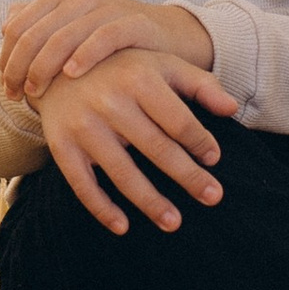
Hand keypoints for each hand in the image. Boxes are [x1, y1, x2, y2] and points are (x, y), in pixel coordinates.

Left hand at [1, 0, 212, 102]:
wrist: (166, 38)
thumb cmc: (110, 40)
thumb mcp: (72, 28)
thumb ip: (39, 24)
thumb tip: (5, 25)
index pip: (19, 26)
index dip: (7, 58)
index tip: (6, 88)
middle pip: (35, 34)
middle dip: (19, 68)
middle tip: (16, 97)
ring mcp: (108, 7)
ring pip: (62, 37)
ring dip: (43, 69)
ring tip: (36, 93)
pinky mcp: (134, 23)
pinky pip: (104, 37)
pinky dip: (84, 55)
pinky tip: (72, 75)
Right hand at [39, 50, 238, 235]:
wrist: (55, 63)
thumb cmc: (123, 68)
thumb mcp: (161, 64)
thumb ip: (200, 83)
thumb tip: (233, 108)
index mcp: (139, 79)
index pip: (178, 120)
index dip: (200, 142)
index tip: (214, 160)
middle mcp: (110, 102)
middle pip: (157, 148)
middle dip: (188, 177)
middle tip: (213, 197)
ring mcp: (84, 126)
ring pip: (123, 172)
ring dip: (150, 202)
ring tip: (174, 223)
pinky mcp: (61, 145)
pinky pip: (82, 184)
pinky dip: (102, 208)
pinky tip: (123, 227)